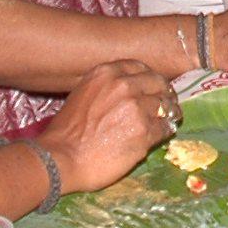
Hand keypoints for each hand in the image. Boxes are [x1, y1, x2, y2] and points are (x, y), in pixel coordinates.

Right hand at [37, 60, 176, 193]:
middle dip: (163, 94)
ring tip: (164, 122)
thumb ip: (107, 88)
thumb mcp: (82, 94)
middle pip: (158, 83)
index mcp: (107, 73)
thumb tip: (130, 91)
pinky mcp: (145, 132)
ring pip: (165, 106)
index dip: (149, 79)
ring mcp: (137, 108)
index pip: (140, 68)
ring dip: (166, 114)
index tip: (152, 88)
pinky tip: (158, 137)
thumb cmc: (65, 132)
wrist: (60, 159)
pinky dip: (164, 132)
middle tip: (166, 105)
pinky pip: (166, 128)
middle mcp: (124, 85)